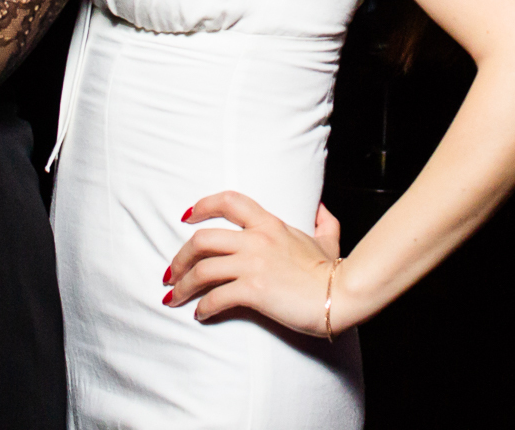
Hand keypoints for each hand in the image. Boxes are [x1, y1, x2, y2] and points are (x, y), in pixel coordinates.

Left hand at [164, 191, 348, 336]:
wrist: (342, 295)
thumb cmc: (334, 272)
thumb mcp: (328, 239)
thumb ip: (323, 221)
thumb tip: (321, 209)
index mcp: (270, 224)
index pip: (229, 201)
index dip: (203, 205)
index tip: (186, 217)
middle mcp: (257, 240)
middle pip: (202, 239)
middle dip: (180, 257)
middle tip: (172, 272)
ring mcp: (254, 265)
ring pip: (202, 270)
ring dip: (183, 285)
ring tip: (175, 297)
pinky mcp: (254, 291)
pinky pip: (216, 297)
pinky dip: (202, 307)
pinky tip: (200, 314)